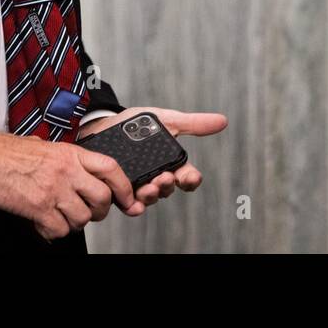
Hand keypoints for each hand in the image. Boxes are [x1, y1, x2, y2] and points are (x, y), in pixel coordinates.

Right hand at [0, 126, 145, 240]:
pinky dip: (54, 232)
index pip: (111, 168)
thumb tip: (76, 168)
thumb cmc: (7, 151)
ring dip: (75, 222)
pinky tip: (45, 224)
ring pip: (82, 218)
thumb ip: (64, 157)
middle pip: (102, 197)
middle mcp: (66, 171)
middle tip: (91, 212)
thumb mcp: (43, 145)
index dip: (124, 186)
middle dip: (100, 211)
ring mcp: (54, 190)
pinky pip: (59, 229)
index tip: (127, 198)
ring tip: (61, 217)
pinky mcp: (39, 208)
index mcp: (70, 153)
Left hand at [76, 106, 226, 209]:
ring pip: (150, 198)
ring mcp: (138, 185)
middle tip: (164, 178)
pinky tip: (134, 203)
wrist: (104, 121)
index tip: (190, 177)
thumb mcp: (166, 120)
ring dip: (153, 195)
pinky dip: (133, 207)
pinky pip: (128, 204)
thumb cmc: (137, 123)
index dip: (191, 180)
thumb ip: (192, 123)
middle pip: (168, 189)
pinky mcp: (119, 188)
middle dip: (168, 186)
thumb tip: (222, 120)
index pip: (187, 177)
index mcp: (170, 164)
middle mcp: (156, 177)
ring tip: (149, 187)